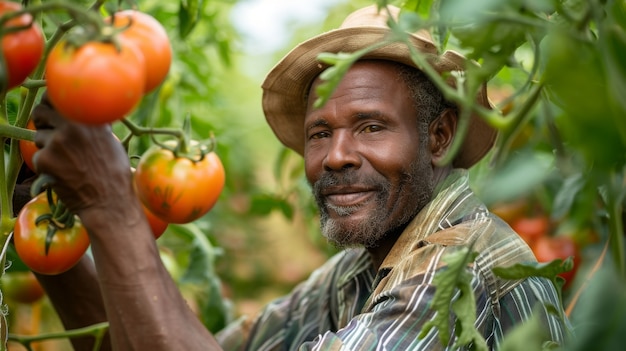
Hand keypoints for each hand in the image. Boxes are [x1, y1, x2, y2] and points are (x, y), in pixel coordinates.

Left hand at [32, 92, 133, 215]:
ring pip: (39, 137)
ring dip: (48, 147)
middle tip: (53, 135)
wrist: (109, 201)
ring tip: (67, 162)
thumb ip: (93, 123)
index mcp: (89, 118)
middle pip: (40, 112)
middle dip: (43, 122)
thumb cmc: (114, 172)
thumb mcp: (110, 140)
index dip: (51, 104)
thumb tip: (84, 109)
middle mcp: (72, 125)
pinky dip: (47, 166)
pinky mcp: (45, 160)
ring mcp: (56, 142)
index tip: (53, 111)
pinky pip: (38, 158)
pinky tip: (64, 174)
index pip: (57, 96)